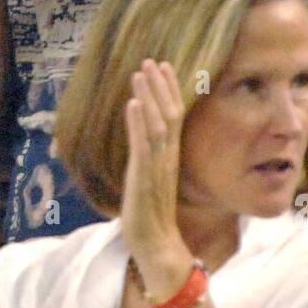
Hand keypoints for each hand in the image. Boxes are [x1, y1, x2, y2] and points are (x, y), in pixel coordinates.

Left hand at [119, 60, 189, 287]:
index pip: (175, 116)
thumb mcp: (151, 179)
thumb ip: (151, 159)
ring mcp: (156, 167)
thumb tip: (145, 141)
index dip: (170, 90)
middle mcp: (167, 158)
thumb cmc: (152, 216)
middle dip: (160, 86)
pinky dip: (138, 124)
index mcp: (170, 157)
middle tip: (152, 60)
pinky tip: (133, 104)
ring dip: (149, 97)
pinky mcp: (144, 178)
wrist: (157, 246)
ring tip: (141, 73)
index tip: (165, 67)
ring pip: (157, 124)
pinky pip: (143, 146)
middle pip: (169, 114)